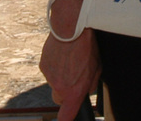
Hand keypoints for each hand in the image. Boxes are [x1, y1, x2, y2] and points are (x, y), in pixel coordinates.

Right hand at [40, 0, 98, 120]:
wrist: (70, 28)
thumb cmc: (85, 47)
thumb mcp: (97, 68)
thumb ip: (90, 84)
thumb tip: (87, 88)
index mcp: (73, 91)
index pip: (66, 116)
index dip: (66, 119)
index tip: (67, 119)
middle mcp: (59, 87)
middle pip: (58, 99)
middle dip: (64, 93)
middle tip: (73, 80)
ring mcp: (49, 76)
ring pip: (54, 83)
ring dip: (60, 76)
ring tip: (70, 60)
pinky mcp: (43, 65)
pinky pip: (49, 70)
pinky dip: (55, 65)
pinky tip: (62, 54)